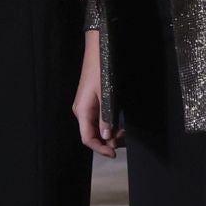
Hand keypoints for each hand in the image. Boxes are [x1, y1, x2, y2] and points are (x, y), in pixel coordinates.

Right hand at [72, 28, 122, 157]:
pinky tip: (118, 125)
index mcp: (82, 111)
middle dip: (107, 142)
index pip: (88, 138)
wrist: (98, 51)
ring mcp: (85, 107)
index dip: (100, 149)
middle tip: (124, 142)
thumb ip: (106, 117)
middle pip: (91, 135)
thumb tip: (107, 137)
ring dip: (109, 134)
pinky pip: (98, 120)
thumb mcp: (106, 95)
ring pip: (96, 129)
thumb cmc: (101, 71)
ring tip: (124, 134)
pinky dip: (108, 126)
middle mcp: (81, 111)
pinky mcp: (91, 103)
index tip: (114, 154)